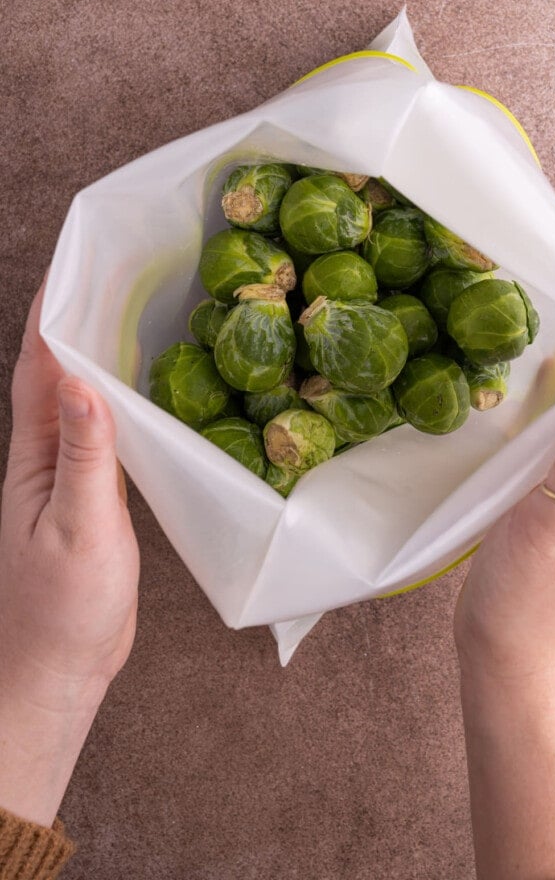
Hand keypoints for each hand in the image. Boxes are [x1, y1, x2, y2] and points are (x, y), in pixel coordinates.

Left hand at [0, 276, 138, 825]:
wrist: (60, 669)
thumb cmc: (62, 609)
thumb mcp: (78, 528)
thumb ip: (85, 457)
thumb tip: (83, 381)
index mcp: (34, 455)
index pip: (38, 365)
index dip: (51, 310)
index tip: (74, 260)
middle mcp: (45, 455)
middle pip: (55, 370)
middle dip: (75, 315)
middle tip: (113, 270)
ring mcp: (68, 475)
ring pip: (80, 397)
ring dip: (96, 351)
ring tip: (132, 311)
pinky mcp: (93, 496)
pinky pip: (104, 431)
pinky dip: (119, 398)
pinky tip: (144, 391)